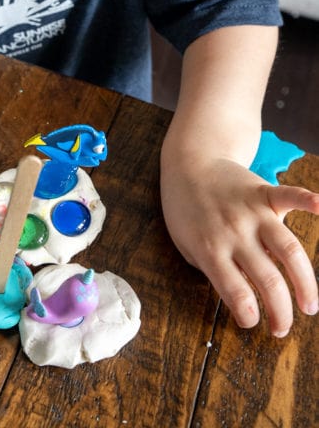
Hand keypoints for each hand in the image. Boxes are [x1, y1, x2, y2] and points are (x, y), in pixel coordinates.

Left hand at [161, 157, 318, 335]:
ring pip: (288, 249)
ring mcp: (252, 212)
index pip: (235, 291)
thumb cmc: (186, 210)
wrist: (189, 163)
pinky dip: (308, 201)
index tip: (254, 323)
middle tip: (283, 328)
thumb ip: (212, 269)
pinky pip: (289, 196)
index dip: (248, 314)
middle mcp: (234, 232)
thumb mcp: (186, 245)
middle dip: (280, 311)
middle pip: (267, 279)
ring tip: (310, 305)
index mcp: (210, 249)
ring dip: (304, 281)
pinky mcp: (263, 192)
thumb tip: (244, 296)